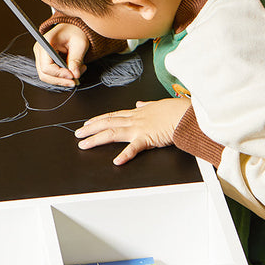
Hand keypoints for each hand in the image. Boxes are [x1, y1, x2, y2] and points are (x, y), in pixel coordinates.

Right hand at [34, 24, 89, 86]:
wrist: (73, 27)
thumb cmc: (75, 31)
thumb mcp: (80, 44)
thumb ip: (76, 59)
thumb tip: (75, 74)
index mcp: (46, 42)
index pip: (46, 66)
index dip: (59, 74)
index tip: (72, 76)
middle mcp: (40, 49)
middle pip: (44, 74)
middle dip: (61, 80)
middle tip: (75, 80)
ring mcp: (41, 56)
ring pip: (47, 77)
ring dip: (62, 80)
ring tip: (77, 73)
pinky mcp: (45, 61)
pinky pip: (51, 74)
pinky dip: (62, 77)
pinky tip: (72, 71)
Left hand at [75, 98, 190, 164]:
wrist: (186, 114)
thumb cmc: (175, 110)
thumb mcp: (158, 104)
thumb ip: (147, 105)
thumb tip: (139, 103)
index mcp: (136, 113)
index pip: (112, 115)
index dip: (98, 119)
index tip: (87, 123)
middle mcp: (134, 120)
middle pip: (107, 123)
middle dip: (90, 129)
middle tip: (77, 135)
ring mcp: (139, 128)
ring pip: (113, 133)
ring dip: (97, 139)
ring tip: (84, 144)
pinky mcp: (148, 138)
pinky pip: (134, 148)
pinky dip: (125, 155)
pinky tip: (117, 161)